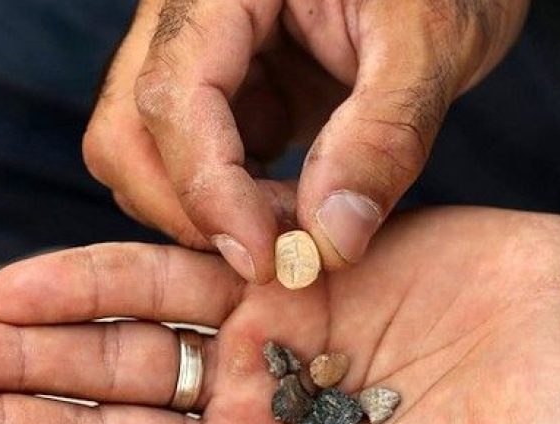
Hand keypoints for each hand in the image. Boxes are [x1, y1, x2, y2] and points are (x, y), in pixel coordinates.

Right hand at [83, 0, 528, 280]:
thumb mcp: (432, 45)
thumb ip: (383, 137)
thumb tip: (330, 242)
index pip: (174, 92)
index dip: (208, 189)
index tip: (265, 262)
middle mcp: (187, 15)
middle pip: (128, 129)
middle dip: (189, 210)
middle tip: (277, 255)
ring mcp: (199, 55)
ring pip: (143, 152)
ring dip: (203, 212)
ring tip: (293, 231)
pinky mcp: (225, 90)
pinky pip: (190, 160)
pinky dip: (227, 203)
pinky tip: (288, 214)